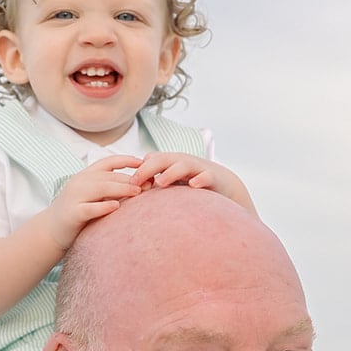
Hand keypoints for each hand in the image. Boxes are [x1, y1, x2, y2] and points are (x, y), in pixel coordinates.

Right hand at [47, 156, 143, 249]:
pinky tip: (116, 207)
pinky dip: (103, 207)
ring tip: (138, 192)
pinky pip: (89, 208)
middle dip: (130, 178)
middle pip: (109, 176)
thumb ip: (109, 190)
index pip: (108, 162)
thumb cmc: (77, 213)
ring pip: (101, 188)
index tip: (144, 161)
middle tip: (149, 183)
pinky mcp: (72, 214)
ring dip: (121, 189)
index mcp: (85, 176)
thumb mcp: (92, 196)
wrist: (50, 231)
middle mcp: (80, 182)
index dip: (126, 160)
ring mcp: (75, 197)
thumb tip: (138, 186)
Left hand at [130, 153, 254, 210]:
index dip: (138, 171)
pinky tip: (194, 185)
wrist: (224, 185)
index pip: (150, 162)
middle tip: (134, 182)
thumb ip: (153, 185)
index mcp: (170, 163)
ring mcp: (198, 168)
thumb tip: (130, 191)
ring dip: (171, 172)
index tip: (126, 186)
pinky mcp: (214, 177)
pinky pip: (207, 176)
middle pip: (163, 159)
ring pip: (183, 165)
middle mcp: (183, 162)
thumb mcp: (171, 184)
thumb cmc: (191, 186)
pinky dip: (200, 179)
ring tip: (161, 182)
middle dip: (148, 169)